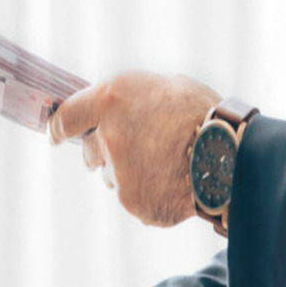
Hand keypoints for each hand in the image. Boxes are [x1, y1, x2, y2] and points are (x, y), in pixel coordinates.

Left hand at [49, 72, 220, 225]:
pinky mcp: (132, 201)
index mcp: (112, 98)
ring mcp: (118, 173)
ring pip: (113, 175)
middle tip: (135, 146)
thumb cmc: (205, 114)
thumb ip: (133, 101)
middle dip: (103, 150)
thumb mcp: (166, 85)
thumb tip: (116, 111)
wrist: (230, 157)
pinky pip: (134, 196)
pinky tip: (175, 182)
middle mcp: (107, 136)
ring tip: (168, 163)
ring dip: (130, 171)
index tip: (55, 134)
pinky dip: (150, 192)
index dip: (59, 127)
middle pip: (88, 151)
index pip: (67, 116)